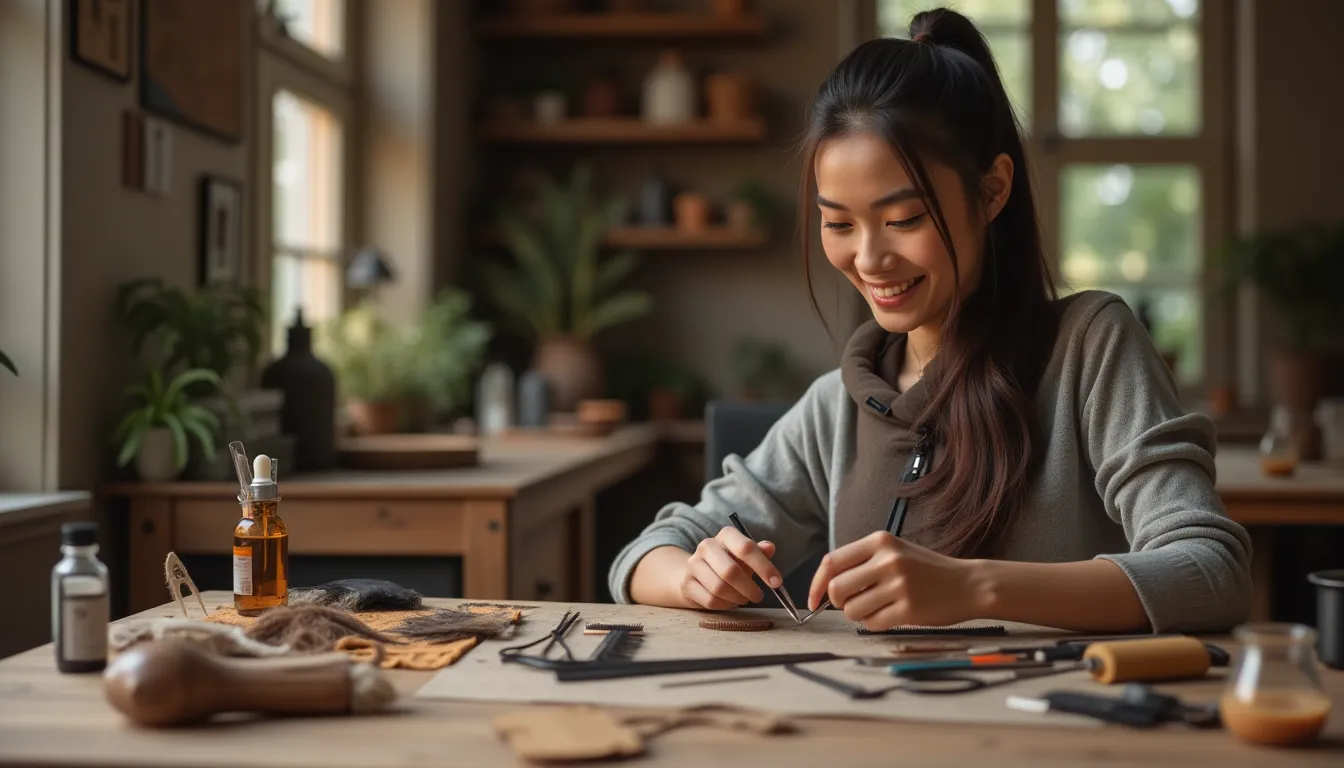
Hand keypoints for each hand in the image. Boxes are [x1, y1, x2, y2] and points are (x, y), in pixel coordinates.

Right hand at [678, 527, 784, 610]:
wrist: (696, 573)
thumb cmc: (728, 563)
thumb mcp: (745, 556)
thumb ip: (758, 552)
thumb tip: (770, 548)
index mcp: (726, 535)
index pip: (746, 548)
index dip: (764, 567)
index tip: (776, 583)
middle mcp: (707, 546)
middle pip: (730, 571)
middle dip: (749, 588)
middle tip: (759, 596)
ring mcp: (693, 564)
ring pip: (719, 588)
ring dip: (737, 598)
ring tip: (743, 598)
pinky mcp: (686, 583)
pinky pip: (710, 600)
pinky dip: (724, 605)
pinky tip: (729, 601)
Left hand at [807, 531, 979, 630]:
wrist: (967, 583)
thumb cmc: (925, 570)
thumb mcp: (894, 551)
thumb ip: (862, 562)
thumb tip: (825, 586)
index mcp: (880, 541)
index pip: (831, 562)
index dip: (816, 584)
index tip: (813, 600)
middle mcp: (888, 560)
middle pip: (836, 589)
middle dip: (839, 602)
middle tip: (853, 602)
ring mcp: (899, 585)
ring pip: (852, 610)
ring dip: (858, 614)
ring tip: (878, 607)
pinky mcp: (909, 609)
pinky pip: (872, 624)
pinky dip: (875, 623)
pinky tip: (891, 614)